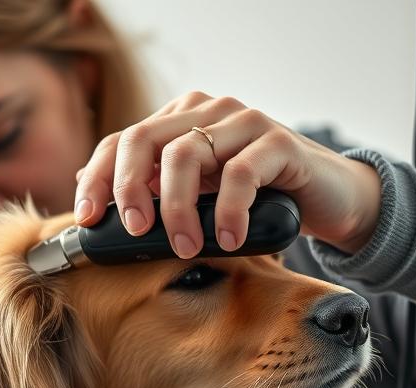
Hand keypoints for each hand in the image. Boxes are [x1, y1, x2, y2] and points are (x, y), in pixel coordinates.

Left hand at [74, 93, 381, 255]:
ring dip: (177, 208)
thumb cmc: (256, 201)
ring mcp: (243, 121)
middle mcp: (208, 112)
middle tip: (135, 230)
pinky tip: (228, 239)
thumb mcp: (197, 197)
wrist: (328, 200)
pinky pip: (240, 174)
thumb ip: (152, 188)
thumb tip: (89, 191)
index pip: (122, 141)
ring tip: (186, 247)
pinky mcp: (279, 141)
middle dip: (128, 189)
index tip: (87, 219)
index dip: (98, 179)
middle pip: (144, 139)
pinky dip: (228, 212)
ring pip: (187, 154)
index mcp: (180, 119)